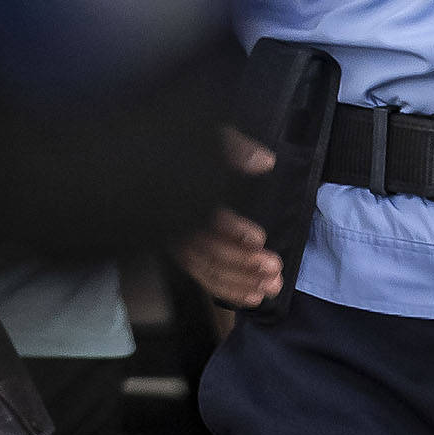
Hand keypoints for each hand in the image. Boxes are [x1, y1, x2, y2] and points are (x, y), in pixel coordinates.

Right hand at [176, 128, 279, 307]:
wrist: (159, 158)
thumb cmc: (189, 145)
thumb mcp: (212, 136)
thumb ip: (235, 148)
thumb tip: (265, 162)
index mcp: (181, 196)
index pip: (206, 218)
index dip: (232, 231)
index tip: (259, 238)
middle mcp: (176, 224)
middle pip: (207, 252)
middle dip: (243, 264)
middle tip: (275, 268)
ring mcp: (179, 243)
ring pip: (207, 270)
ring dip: (241, 282)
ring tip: (272, 287)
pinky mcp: (186, 254)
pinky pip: (205, 278)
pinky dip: (229, 290)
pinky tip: (254, 298)